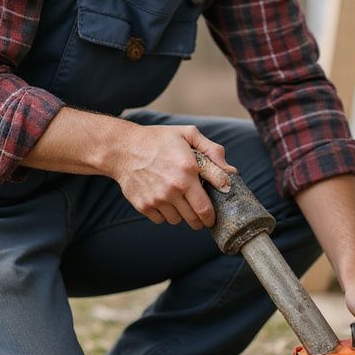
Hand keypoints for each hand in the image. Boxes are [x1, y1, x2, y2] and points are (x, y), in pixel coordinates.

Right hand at [111, 123, 234, 228]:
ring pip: (177, 220)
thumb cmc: (158, 140)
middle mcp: (173, 188)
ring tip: (178, 199)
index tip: (213, 216)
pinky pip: (161, 220)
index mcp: (188, 171)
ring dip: (181, 214)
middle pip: (194, 219)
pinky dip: (164, 214)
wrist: (123, 148)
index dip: (212, 216)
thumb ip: (212, 151)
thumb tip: (230, 172)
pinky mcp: (144, 205)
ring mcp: (157, 199)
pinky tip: (163, 199)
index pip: (206, 208)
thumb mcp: (187, 134)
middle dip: (200, 219)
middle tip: (199, 212)